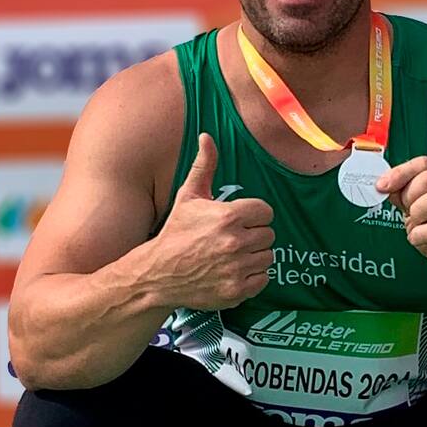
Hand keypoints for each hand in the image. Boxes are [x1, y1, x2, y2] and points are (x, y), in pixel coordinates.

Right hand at [150, 133, 274, 309]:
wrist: (157, 274)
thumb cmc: (175, 232)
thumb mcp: (188, 196)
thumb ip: (203, 165)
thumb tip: (206, 135)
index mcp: (229, 216)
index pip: (266, 212)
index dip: (253, 215)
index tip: (239, 220)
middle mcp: (236, 242)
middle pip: (269, 235)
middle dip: (253, 235)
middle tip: (233, 239)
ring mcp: (237, 268)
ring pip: (268, 257)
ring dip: (254, 256)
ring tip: (232, 255)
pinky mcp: (237, 291)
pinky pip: (263, 279)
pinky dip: (252, 277)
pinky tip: (233, 271)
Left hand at [376, 157, 426, 288]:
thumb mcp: (418, 208)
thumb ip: (404, 193)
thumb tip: (383, 184)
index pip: (424, 163)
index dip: (400, 173)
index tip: (381, 186)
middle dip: (409, 195)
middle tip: (407, 211)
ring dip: (416, 214)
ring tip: (416, 226)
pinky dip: (419, 235)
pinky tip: (420, 240)